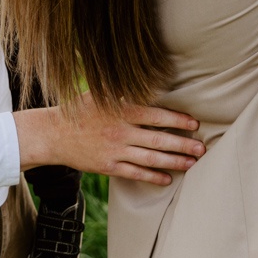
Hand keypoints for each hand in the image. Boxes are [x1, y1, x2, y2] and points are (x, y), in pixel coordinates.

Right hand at [14, 93, 204, 184]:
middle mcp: (121, 131)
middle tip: (203, 148)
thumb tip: (148, 78)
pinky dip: (153, 177)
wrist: (53, 134)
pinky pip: (135, 173)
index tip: (194, 124)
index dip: (178, 120)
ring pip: (151, 158)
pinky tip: (167, 179)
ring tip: (192, 163)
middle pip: (159, 139)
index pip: (157, 115)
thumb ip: (124, 89)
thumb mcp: (100, 92)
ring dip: (174, 161)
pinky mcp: (108, 166)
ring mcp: (115, 150)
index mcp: (121, 110)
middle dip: (183, 144)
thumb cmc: (78, 110)